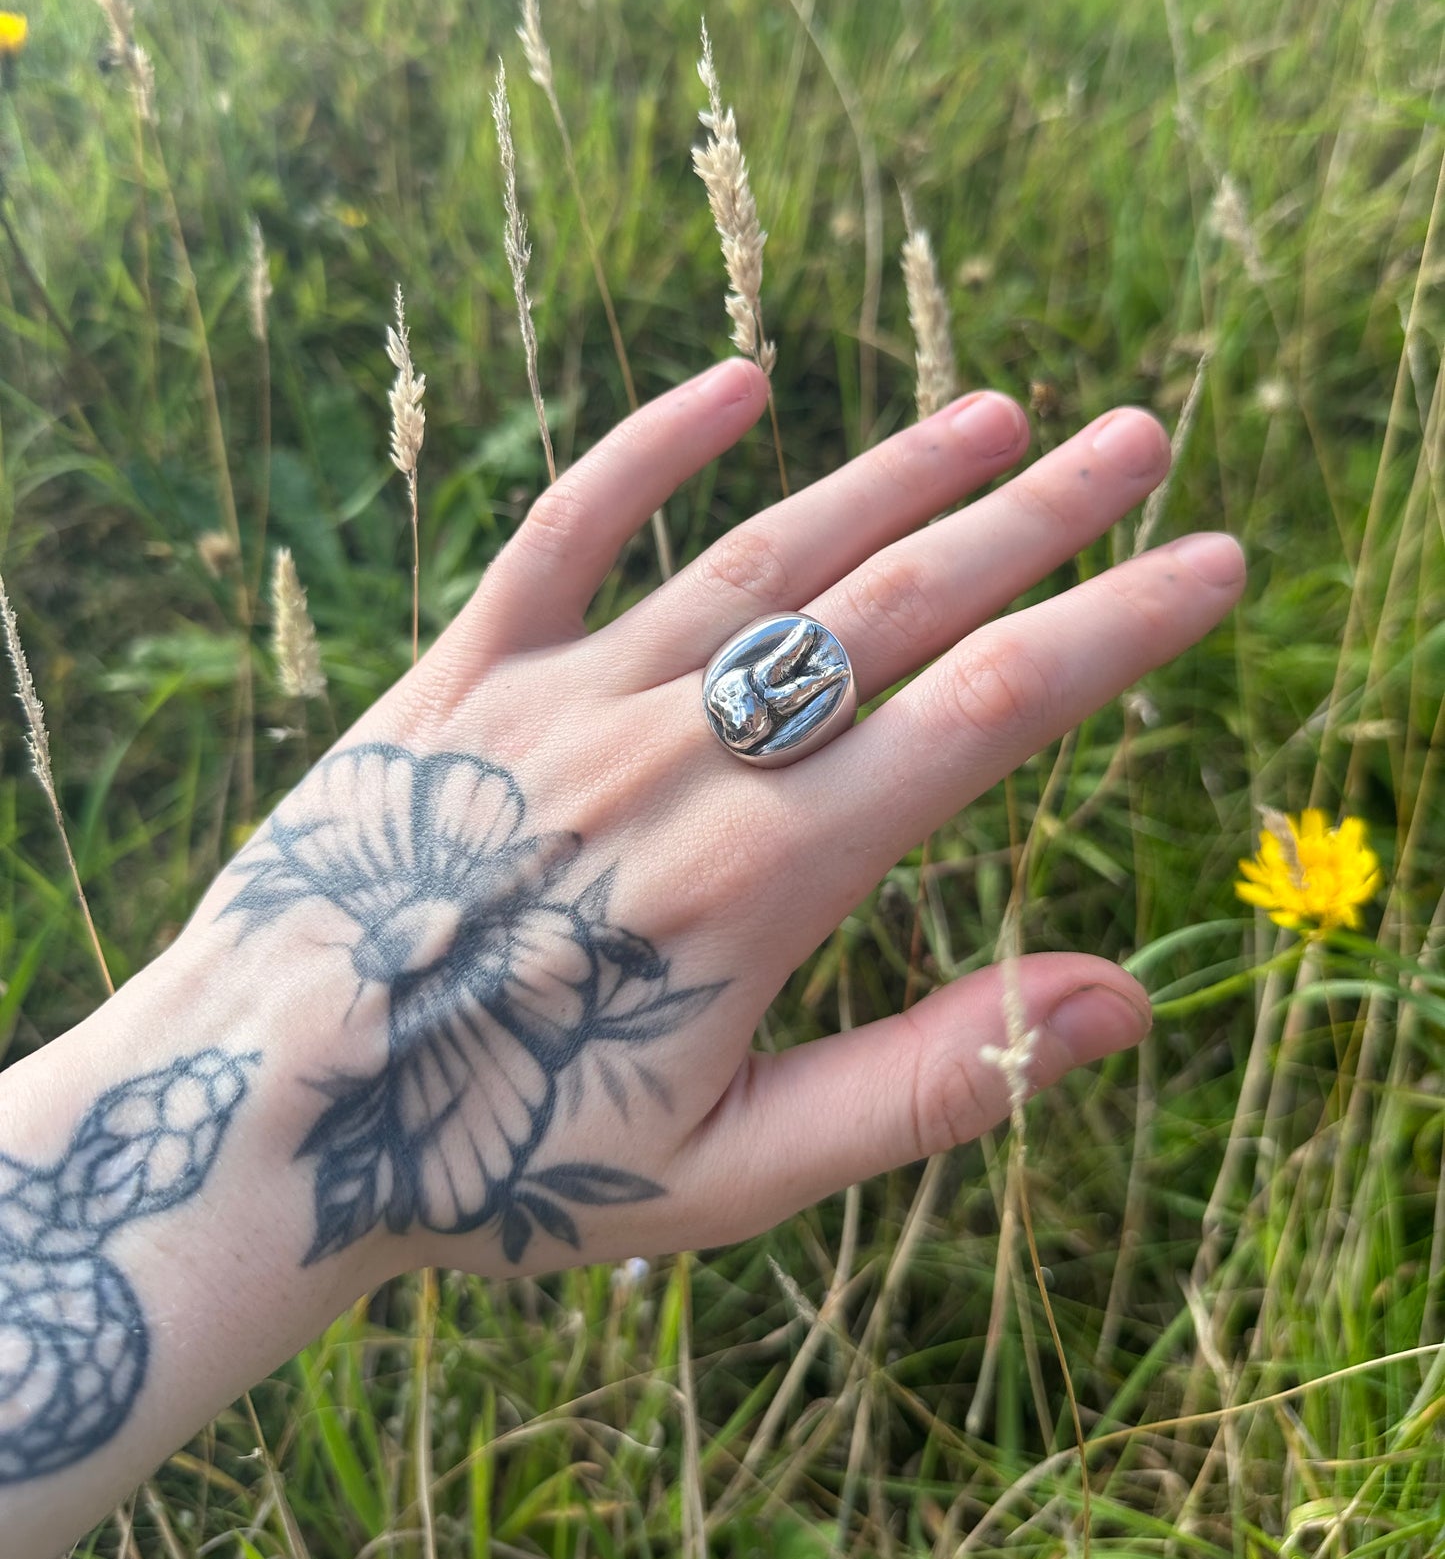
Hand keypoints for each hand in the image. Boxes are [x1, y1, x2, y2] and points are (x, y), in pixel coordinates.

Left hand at [185, 357, 1241, 1279]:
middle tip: (1143, 440)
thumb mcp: (733, 1170)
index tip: (1211, 563)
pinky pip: (564, 531)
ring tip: (998, 414)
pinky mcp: (458, 674)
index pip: (985, 716)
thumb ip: (928, 1080)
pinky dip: (650, 452)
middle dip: (1037, 520)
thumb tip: (1122, 997)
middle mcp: (676, 758)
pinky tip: (738, 388)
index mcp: (760, 878)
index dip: (1114, 630)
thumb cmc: (495, 1169)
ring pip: (759, 558)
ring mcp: (563, 699)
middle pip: (891, 606)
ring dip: (888, 477)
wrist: (250, 1121)